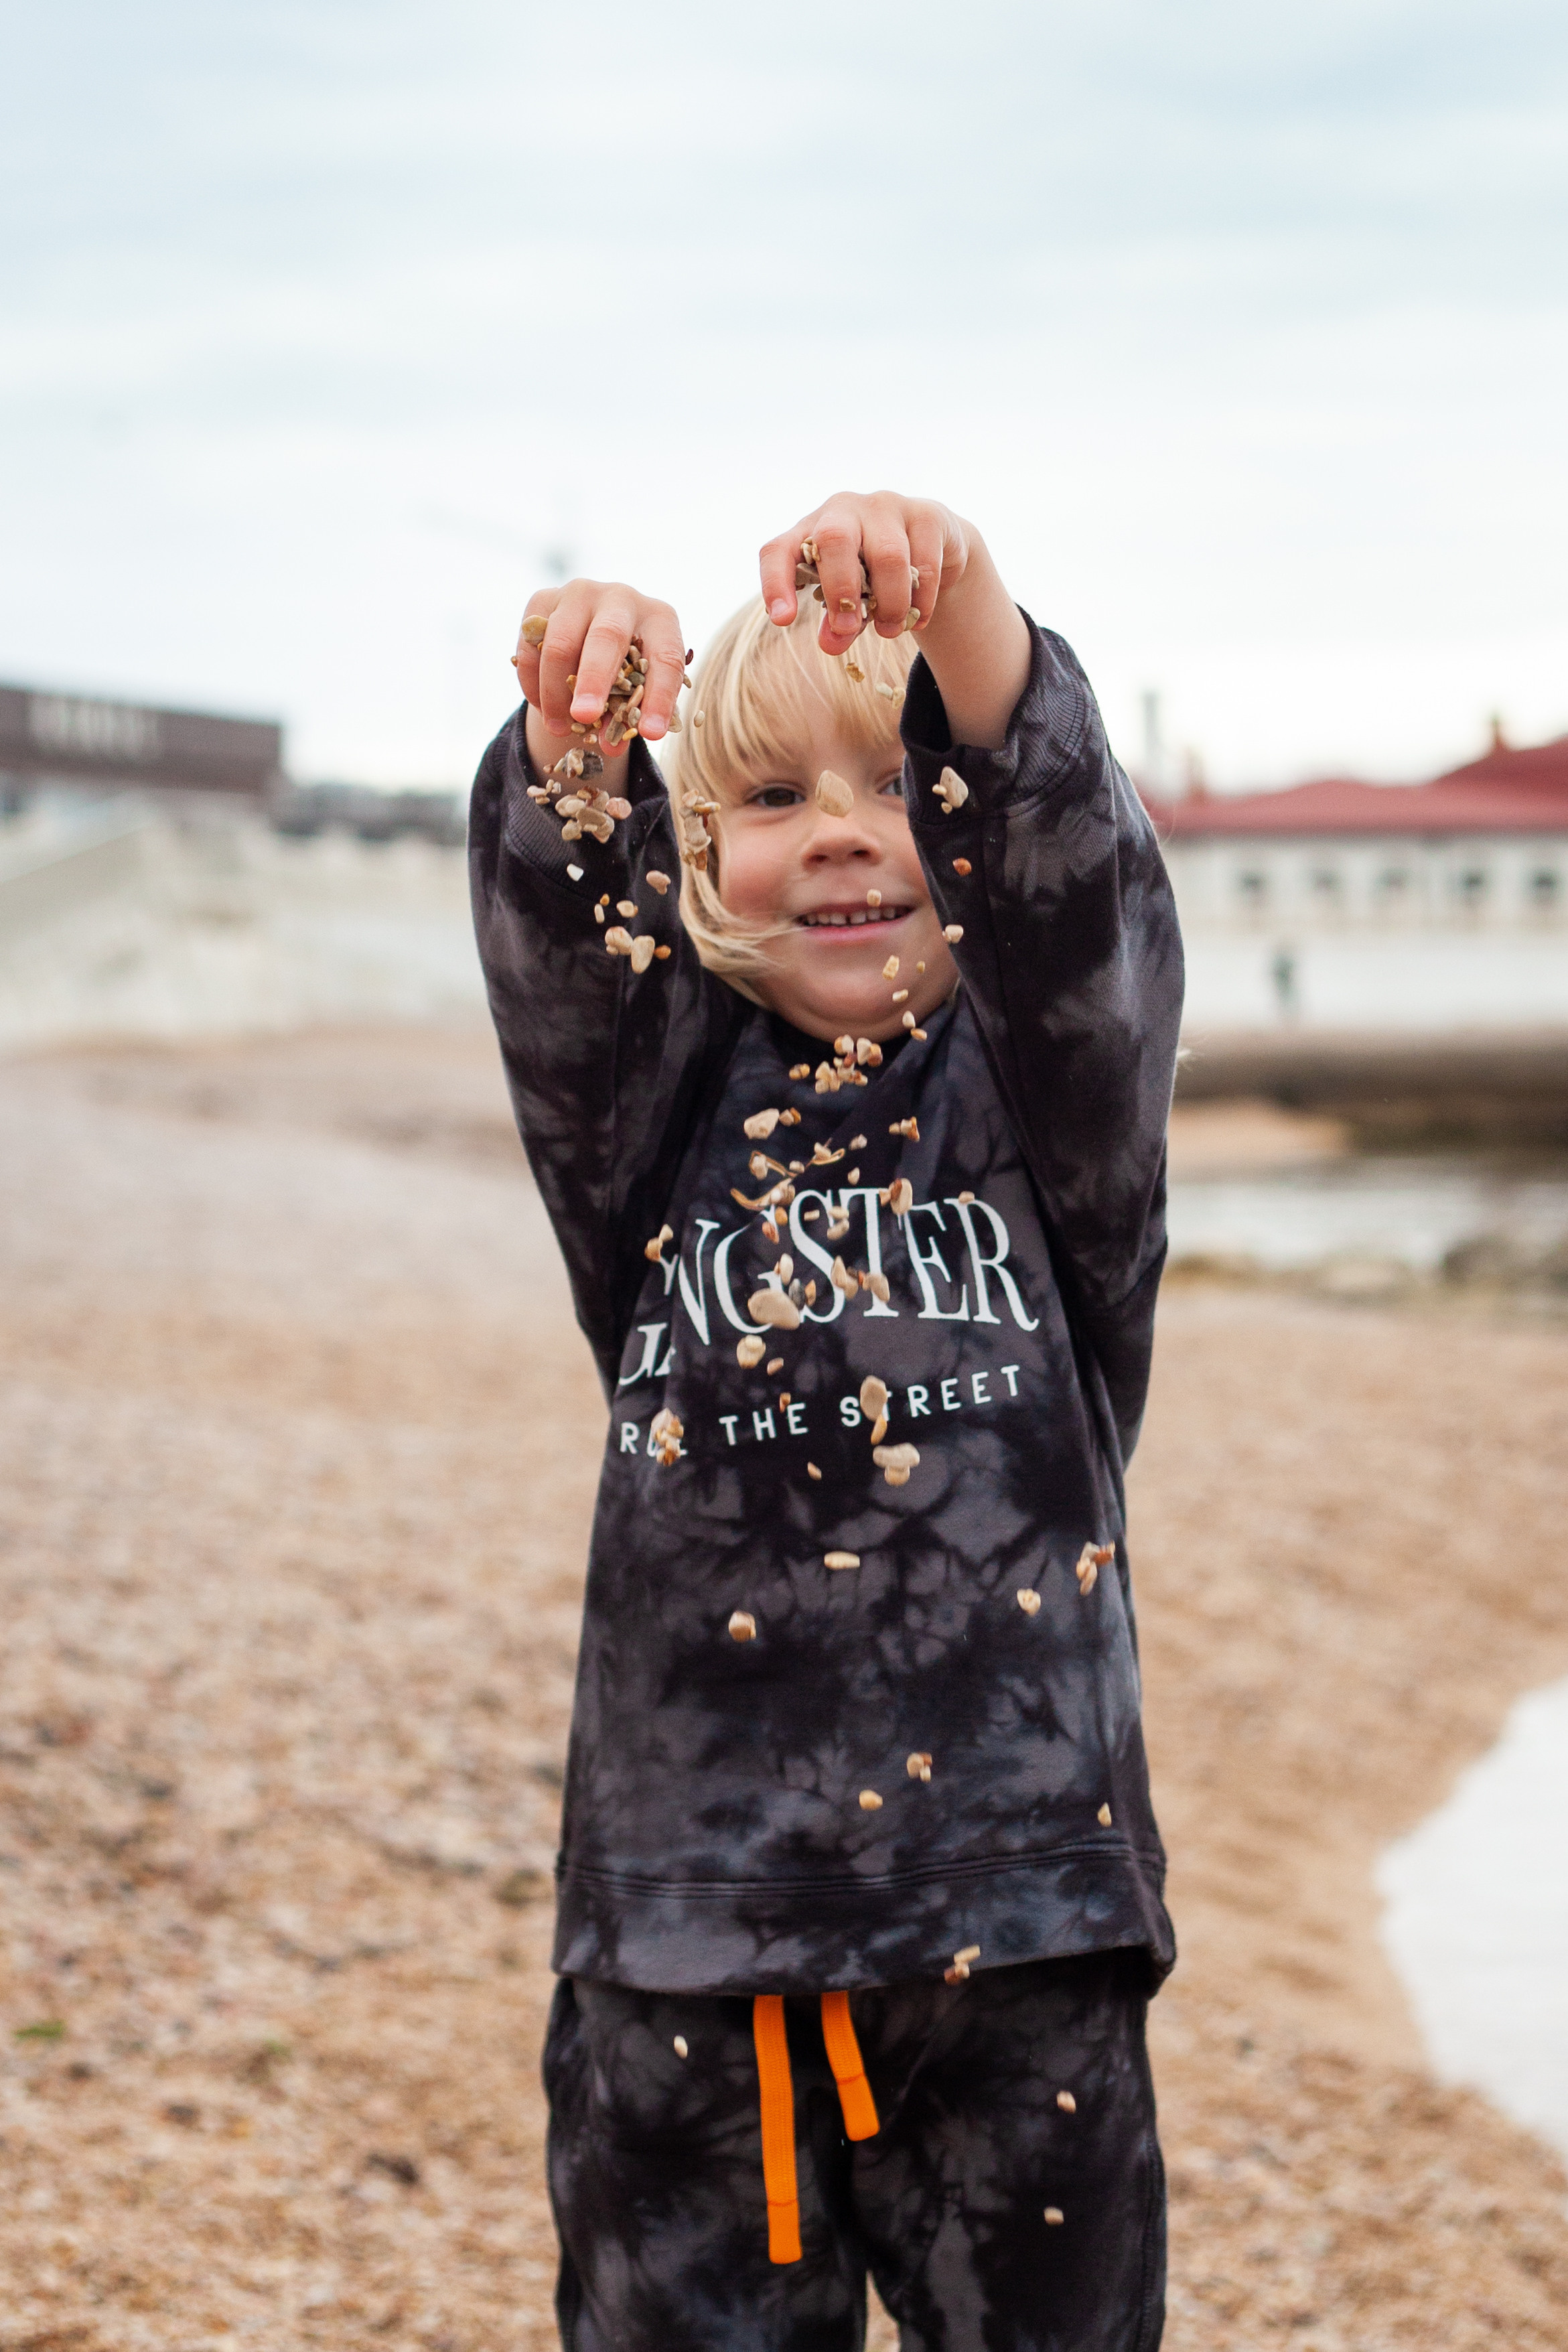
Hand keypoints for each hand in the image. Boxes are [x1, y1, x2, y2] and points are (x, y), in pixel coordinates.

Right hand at [513, 579, 686, 753]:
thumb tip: (611, 748)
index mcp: (659, 618)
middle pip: (607, 637)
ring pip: (560, 642)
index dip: (659, 698)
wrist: (591, 635)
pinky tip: (541, 706)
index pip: (665, 658)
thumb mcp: (637, 692)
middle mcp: (621, 598)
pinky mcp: (543, 599)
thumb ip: (627, 718)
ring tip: (558, 728)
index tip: (650, 734)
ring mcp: (579, 594)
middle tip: (584, 716)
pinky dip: (532, 680)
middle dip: (594, 681)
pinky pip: (530, 644)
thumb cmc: (627, 669)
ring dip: (555, 691)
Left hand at [758, 492, 1030, 751]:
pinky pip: (925, 562)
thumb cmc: (874, 576)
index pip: (779, 550)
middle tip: (847, 629)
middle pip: (834, 540)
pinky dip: (921, 600)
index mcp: (811, 532)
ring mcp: (886, 507)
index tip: (783, 620)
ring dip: (890, 602)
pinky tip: (918, 620)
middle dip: (841, 590)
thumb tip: (831, 645)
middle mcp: (843, 510)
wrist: (932, 548)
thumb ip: (838, 623)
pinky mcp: (927, 515)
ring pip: (888, 554)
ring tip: (890, 631)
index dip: (775, 583)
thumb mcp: (850, 601)